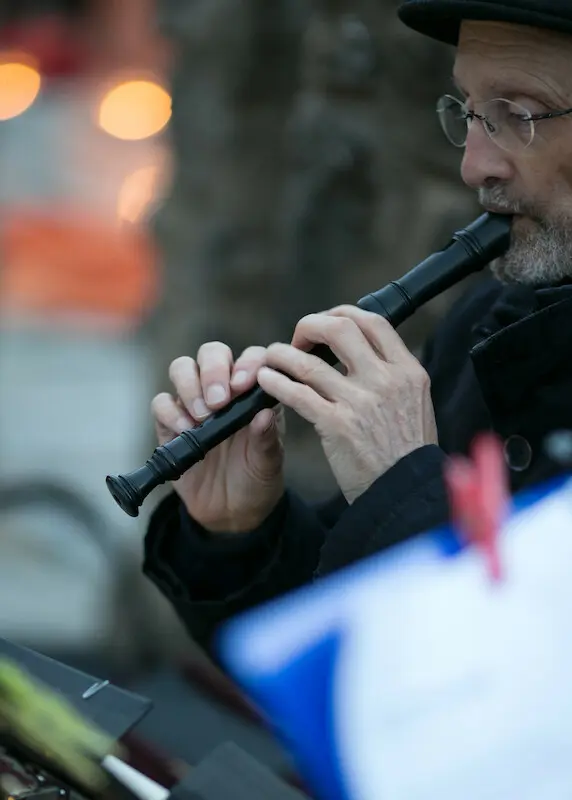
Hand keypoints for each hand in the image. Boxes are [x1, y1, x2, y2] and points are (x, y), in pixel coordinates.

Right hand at [151, 342, 284, 533]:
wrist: (232, 513)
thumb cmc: (257, 480)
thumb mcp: (269, 464)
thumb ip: (267, 440)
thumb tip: (264, 415)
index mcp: (254, 392)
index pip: (251, 357)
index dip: (247, 363)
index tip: (244, 385)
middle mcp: (225, 390)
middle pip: (211, 353)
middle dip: (213, 370)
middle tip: (218, 401)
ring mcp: (195, 404)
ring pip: (182, 368)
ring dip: (190, 386)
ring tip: (202, 416)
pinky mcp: (171, 423)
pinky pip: (161, 403)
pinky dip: (170, 412)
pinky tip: (185, 431)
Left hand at [257, 305, 437, 503]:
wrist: (405, 492)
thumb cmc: (407, 452)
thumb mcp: (415, 403)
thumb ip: (394, 375)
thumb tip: (365, 351)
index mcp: (408, 370)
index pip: (372, 321)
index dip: (342, 315)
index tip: (325, 326)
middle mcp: (386, 379)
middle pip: (340, 328)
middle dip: (310, 326)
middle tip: (298, 340)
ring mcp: (360, 401)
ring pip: (308, 361)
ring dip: (282, 354)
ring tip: (270, 358)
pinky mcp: (337, 425)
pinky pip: (297, 393)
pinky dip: (276, 383)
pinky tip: (266, 381)